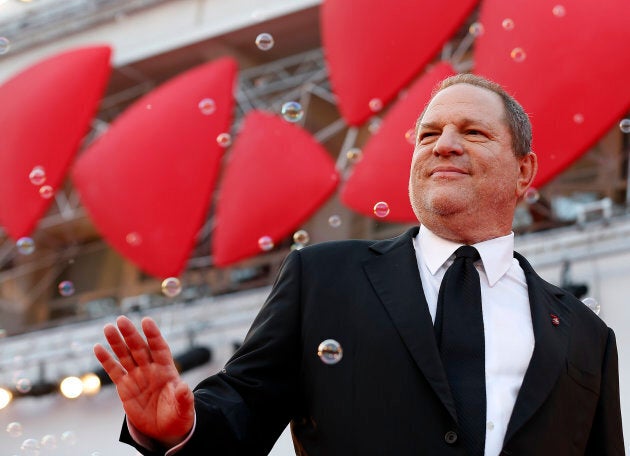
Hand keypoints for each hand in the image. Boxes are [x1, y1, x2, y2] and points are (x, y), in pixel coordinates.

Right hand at [94, 316, 193, 447]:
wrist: (164, 429)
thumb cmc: (177, 414)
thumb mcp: (184, 408)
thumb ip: (183, 397)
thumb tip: (184, 388)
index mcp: (167, 369)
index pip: (159, 348)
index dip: (153, 335)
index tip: (146, 321)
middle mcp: (151, 369)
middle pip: (139, 348)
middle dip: (131, 334)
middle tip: (121, 320)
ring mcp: (137, 376)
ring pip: (125, 355)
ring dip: (117, 342)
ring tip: (108, 328)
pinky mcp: (125, 387)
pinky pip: (114, 371)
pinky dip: (106, 360)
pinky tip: (98, 348)